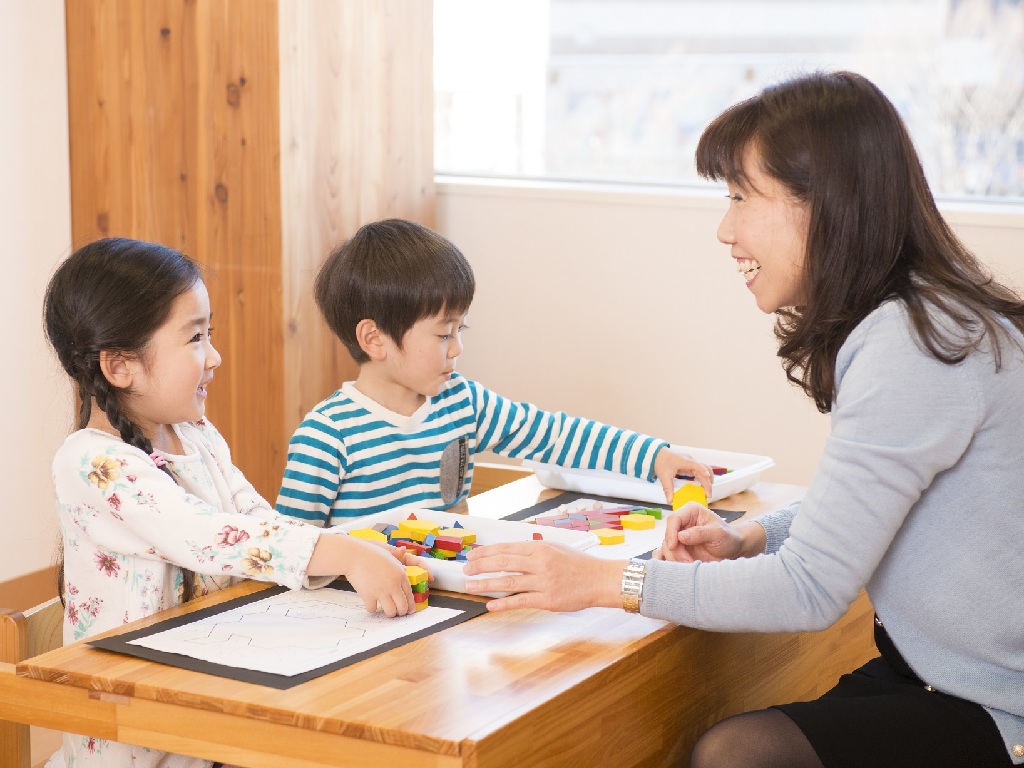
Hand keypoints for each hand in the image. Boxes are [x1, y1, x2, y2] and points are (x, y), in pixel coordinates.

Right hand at [308, 534, 415, 615]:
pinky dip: (372, 609)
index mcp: (400, 574)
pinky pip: (373, 609)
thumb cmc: (371, 553)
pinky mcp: (368, 596)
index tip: (410, 610)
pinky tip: (372, 605)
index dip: (410, 605)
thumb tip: (404, 556)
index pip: (409, 594)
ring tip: (386, 611)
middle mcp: (393, 585)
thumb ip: (398, 558)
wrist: (354, 555)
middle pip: (402, 606)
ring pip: (391, 612)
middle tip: (398, 613)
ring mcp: (381, 591)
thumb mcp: (388, 553)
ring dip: (389, 613)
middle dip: (401, 612)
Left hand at [463, 541, 624, 611]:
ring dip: (486, 584)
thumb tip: (509, 553)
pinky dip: (503, 604)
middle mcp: (540, 563)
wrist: (600, 580)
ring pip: (508, 582)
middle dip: (481, 566)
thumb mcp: (555, 548)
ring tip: (470, 586)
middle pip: (503, 563)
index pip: (507, 548)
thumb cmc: (578, 564)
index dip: (486, 552)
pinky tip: (490, 605)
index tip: (472, 555)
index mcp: (540, 547)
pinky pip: (521, 601)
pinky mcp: (548, 600)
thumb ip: (533, 550)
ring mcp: (543, 582)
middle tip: (466, 570)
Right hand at [652, 502, 745, 562]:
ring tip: (689, 565)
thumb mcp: (718, 533)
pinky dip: (666, 560)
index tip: (673, 546)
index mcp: (691, 511)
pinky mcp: (678, 549)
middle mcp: (682, 523)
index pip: (674, 519)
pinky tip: (668, 566)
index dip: (670, 532)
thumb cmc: (728, 537)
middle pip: (668, 535)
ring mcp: (679, 536)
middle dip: (675, 551)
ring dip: (674, 558)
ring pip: (666, 547)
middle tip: (688, 561)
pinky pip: (666, 554)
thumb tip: (680, 536)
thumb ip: (700, 533)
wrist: (733, 550)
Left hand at [653, 448, 714, 502]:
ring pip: (704, 470)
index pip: (697, 465)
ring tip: (707, 492)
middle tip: (708, 494)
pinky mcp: (690, 466)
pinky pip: (700, 472)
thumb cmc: (661, 462)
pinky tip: (702, 488)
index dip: (704, 471)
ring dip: (707, 480)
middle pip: (704, 469)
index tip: (708, 479)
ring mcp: (691, 463)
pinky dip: (703, 479)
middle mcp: (690, 461)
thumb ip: (668, 489)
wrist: (658, 455)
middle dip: (708, 482)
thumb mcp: (664, 476)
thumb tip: (669, 501)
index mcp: (685, 461)